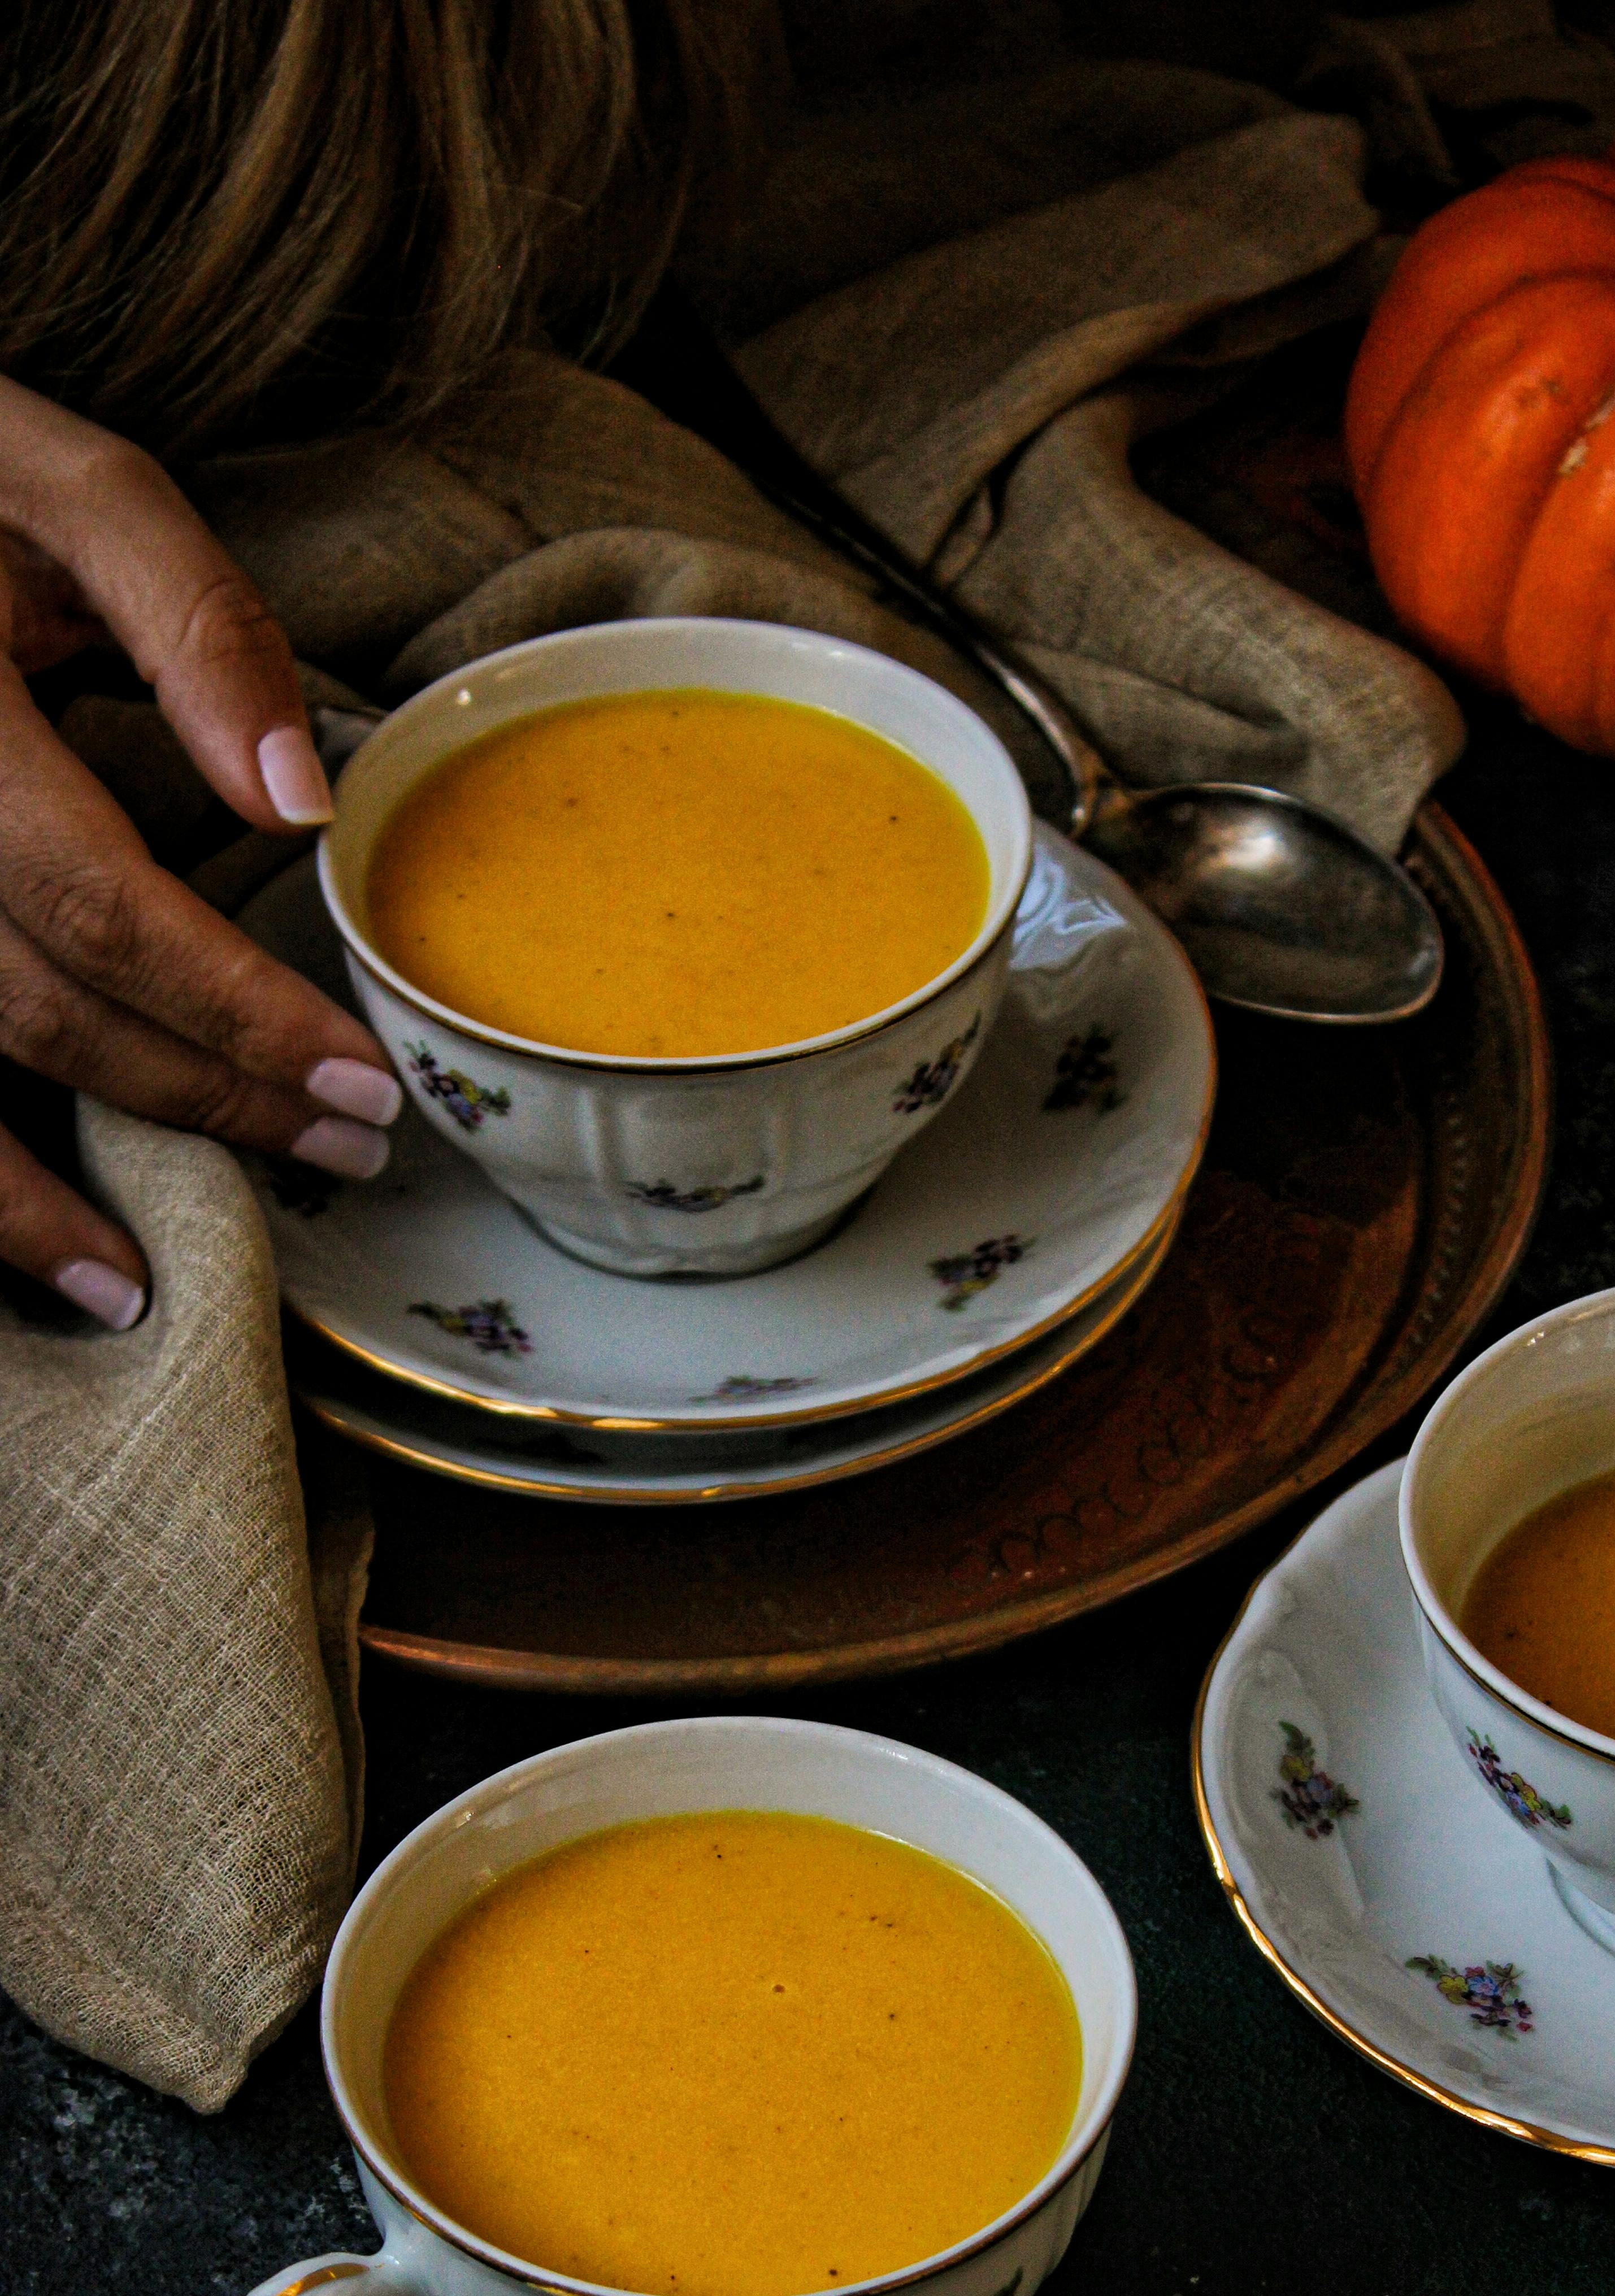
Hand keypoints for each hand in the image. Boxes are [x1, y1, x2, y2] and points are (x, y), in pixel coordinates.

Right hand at [0, 374, 401, 1327]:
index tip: (360, 1080)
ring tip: (151, 1277)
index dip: (232, 1009)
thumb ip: (192, 622)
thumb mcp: (69, 485)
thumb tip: (299, 797)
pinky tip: (44, 1265)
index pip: (99, 903)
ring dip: (46, 1198)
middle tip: (342, 1144)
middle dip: (197, 1095)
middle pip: (39, 1008)